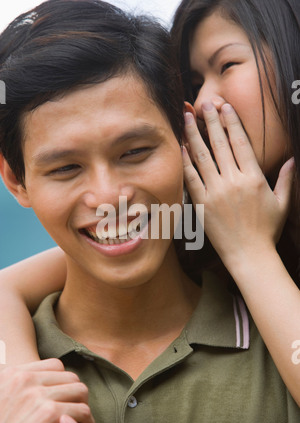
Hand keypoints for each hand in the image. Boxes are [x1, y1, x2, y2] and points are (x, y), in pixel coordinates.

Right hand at [0, 359, 94, 422]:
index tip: (64, 397)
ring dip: (82, 406)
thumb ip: (22, 386)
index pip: (55, 365)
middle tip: (76, 410)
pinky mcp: (49, 413)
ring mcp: (37, 395)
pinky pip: (82, 410)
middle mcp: (24, 380)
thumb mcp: (5, 400)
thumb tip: (45, 378)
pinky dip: (85, 422)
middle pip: (70, 377)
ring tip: (80, 420)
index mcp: (13, 374)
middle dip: (76, 394)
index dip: (63, 382)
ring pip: (80, 390)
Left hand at [183, 102, 294, 268]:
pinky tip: (181, 147)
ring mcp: (215, 192)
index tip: (225, 107)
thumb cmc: (266, 230)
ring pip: (202, 157)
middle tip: (204, 104)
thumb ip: (286, 179)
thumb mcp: (282, 203)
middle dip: (211, 121)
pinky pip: (191, 178)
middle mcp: (233, 182)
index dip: (232, 122)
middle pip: (219, 144)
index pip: (240, 143)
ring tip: (186, 117)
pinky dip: (185, 162)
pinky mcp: (202, 204)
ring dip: (193, 135)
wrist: (249, 255)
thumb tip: (293, 159)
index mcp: (254, 178)